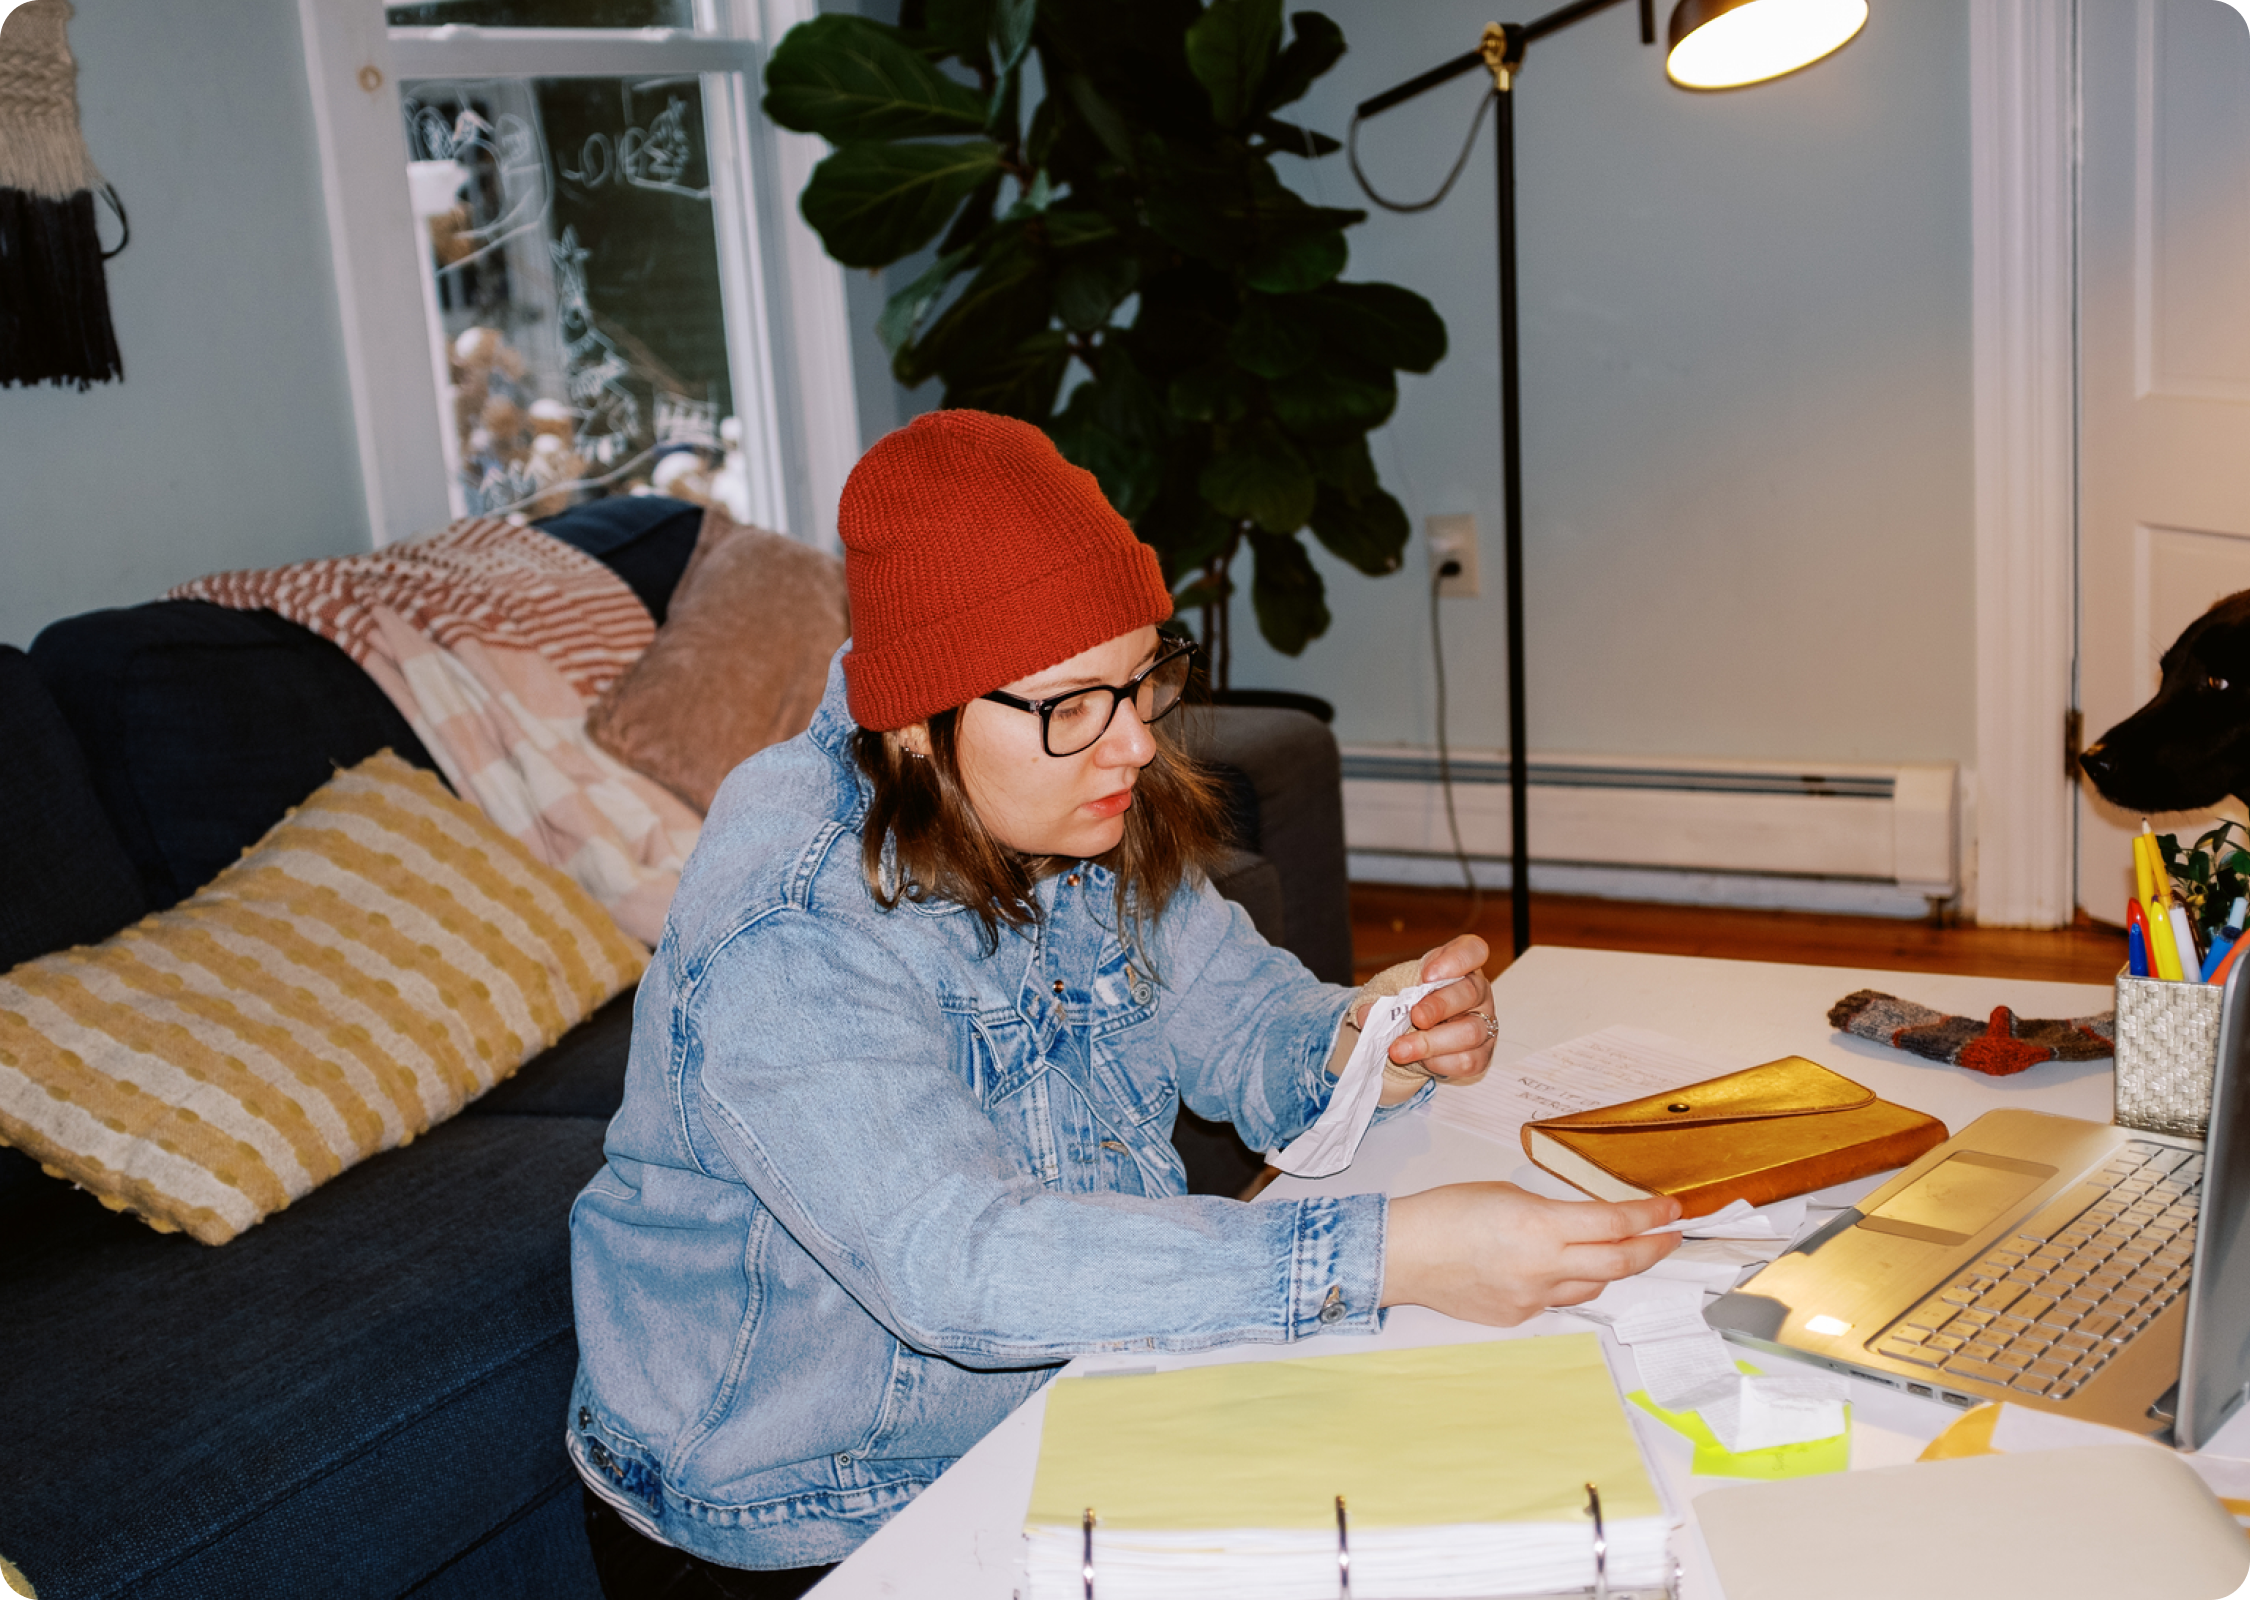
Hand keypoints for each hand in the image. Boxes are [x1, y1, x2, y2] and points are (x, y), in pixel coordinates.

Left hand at [1351, 935, 1495, 1103]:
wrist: (1410, 1037)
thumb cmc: (1408, 1005)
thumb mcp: (1391, 992)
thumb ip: (1379, 998)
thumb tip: (1366, 1015)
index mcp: (1460, 966)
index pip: (1473, 950)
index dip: (1456, 959)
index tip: (1428, 974)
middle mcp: (1478, 992)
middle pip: (1470, 993)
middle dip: (1438, 1006)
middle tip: (1414, 1017)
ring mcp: (1484, 1024)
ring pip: (1469, 1032)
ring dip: (1430, 1042)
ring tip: (1399, 1049)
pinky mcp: (1481, 1054)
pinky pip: (1466, 1060)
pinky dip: (1438, 1062)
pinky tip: (1420, 1060)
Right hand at [1379, 1182, 1682, 1325]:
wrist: (1403, 1254)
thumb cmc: (1444, 1214)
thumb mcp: (1507, 1194)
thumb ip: (1551, 1212)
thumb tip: (1580, 1225)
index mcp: (1541, 1227)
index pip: (1615, 1223)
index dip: (1651, 1217)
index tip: (1671, 1210)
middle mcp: (1544, 1268)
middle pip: (1620, 1263)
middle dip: (1653, 1249)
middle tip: (1670, 1237)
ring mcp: (1533, 1298)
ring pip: (1594, 1287)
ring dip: (1612, 1268)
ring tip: (1617, 1251)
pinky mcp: (1518, 1316)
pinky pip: (1559, 1300)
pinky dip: (1569, 1283)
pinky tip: (1558, 1269)